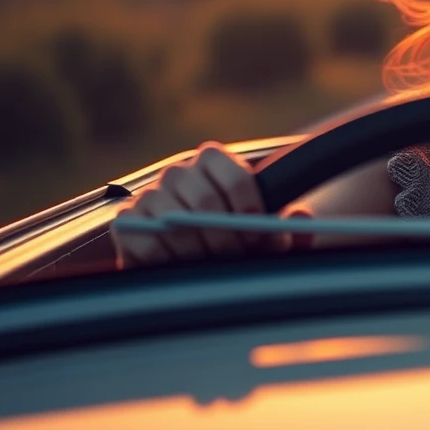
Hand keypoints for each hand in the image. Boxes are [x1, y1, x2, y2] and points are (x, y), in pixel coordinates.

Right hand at [111, 142, 296, 267]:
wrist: (195, 265)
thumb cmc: (237, 246)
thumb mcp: (268, 239)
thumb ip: (291, 231)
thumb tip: (302, 217)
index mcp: (215, 163)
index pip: (228, 168)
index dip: (246, 198)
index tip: (258, 227)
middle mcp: (179, 173)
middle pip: (203, 195)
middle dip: (226, 232)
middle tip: (239, 254)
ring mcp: (151, 196)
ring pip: (174, 218)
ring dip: (199, 248)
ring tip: (215, 264)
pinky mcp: (127, 222)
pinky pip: (145, 236)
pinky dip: (167, 256)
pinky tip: (182, 266)